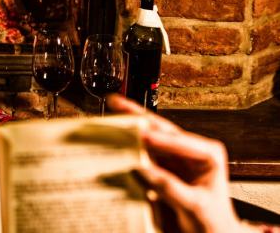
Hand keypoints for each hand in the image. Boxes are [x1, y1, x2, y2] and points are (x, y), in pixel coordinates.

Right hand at [107, 95, 245, 232]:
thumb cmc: (213, 222)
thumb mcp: (195, 206)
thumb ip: (169, 187)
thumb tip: (144, 169)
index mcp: (208, 154)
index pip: (180, 141)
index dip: (158, 137)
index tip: (140, 135)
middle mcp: (189, 151)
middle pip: (160, 129)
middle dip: (137, 115)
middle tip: (117, 103)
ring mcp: (172, 158)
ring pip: (147, 138)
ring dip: (128, 128)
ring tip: (111, 114)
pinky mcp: (159, 168)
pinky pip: (140, 154)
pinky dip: (126, 146)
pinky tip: (113, 137)